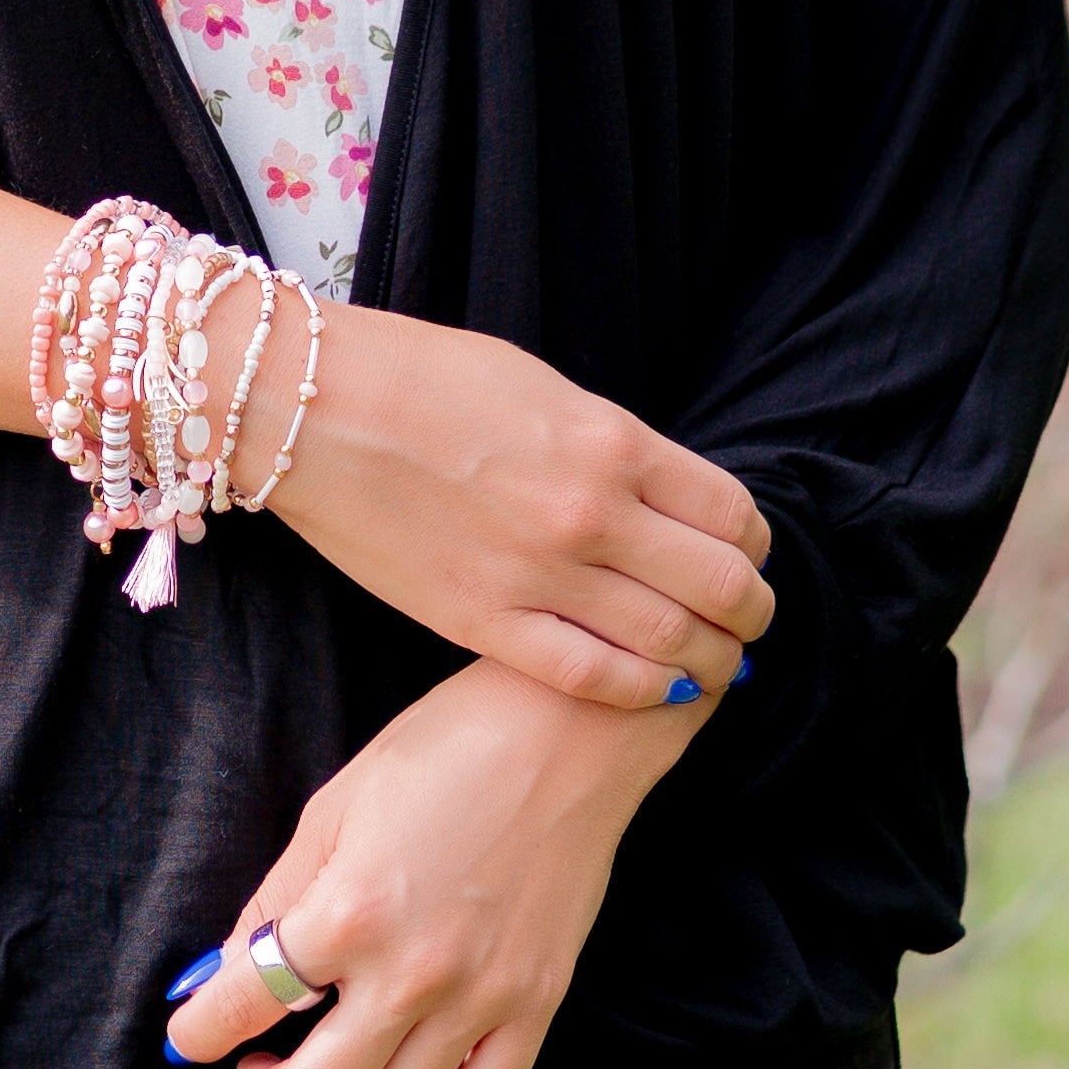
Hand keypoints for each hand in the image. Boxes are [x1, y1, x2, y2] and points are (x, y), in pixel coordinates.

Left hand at [161, 658, 703, 1068]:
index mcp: (348, 912)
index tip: (188, 1039)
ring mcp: (480, 997)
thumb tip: (225, 967)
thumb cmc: (446, 750)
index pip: (244, 1007)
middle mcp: (411, 973)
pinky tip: (421, 1055)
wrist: (567, 732)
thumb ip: (276, 898)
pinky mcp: (537, 1004)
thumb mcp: (334, 808)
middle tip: (260, 1064)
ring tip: (348, 1037)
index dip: (198, 1033)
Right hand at [248, 302, 771, 714]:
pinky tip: (657, 686)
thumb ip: (612, 447)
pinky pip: (594, 677)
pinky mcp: (484, 623)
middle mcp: (592, 514)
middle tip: (747, 621)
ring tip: (715, 663)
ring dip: (712, 660)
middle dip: (750, 612)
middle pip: (723, 588)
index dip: (755, 546)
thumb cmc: (424, 379)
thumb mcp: (544, 387)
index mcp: (614, 443)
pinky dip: (644, 690)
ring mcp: (539, 576)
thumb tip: (665, 498)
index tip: (747, 555)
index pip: (734, 516)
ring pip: (673, 644)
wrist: (314, 408)